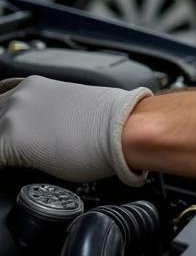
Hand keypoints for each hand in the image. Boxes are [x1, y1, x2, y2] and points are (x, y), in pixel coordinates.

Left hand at [0, 76, 152, 184]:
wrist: (123, 128)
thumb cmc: (111, 121)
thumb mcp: (73, 108)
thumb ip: (48, 114)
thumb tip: (47, 132)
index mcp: (34, 85)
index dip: (7, 122)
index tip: (16, 134)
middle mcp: (20, 95)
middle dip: (5, 134)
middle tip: (19, 149)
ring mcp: (11, 116)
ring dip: (4, 147)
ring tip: (19, 160)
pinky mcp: (9, 140)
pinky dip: (3, 164)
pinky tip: (16, 170)